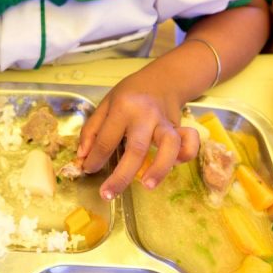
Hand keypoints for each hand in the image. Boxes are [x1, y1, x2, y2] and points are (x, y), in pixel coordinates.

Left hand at [76, 68, 200, 199]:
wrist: (162, 79)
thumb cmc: (130, 94)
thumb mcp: (105, 103)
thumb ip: (92, 129)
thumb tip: (82, 157)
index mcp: (123, 107)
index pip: (106, 139)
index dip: (95, 159)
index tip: (88, 170)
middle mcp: (146, 115)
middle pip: (136, 149)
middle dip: (121, 176)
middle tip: (107, 194)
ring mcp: (165, 122)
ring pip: (168, 146)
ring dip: (159, 168)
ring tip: (147, 186)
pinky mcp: (180, 128)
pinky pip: (190, 143)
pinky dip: (186, 154)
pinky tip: (175, 165)